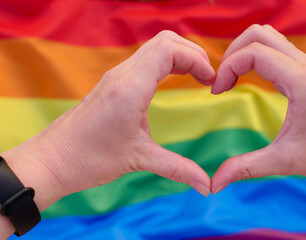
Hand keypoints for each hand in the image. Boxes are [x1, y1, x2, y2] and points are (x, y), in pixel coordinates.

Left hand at [3, 31, 215, 202]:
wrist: (52, 160)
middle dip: (192, 53)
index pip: (169, 50)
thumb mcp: (139, 160)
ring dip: (179, 56)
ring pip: (154, 47)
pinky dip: (165, 63)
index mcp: (131, 87)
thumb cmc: (90, 159)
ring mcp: (116, 76)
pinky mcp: (112, 83)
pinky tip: (173, 81)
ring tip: (196, 77)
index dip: (197, 59)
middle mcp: (123, 75)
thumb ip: (178, 169)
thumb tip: (207, 187)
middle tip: (207, 77)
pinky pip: (144, 60)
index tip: (211, 82)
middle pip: (165, 41)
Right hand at [211, 24, 305, 193]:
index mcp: (301, 82)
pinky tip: (248, 78)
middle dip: (232, 53)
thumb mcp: (282, 161)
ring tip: (232, 77)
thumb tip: (214, 184)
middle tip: (222, 81)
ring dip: (244, 51)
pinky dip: (255, 55)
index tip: (217, 92)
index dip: (228, 68)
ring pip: (267, 35)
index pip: (254, 53)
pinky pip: (276, 47)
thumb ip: (245, 168)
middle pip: (258, 34)